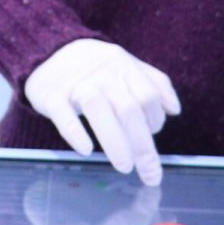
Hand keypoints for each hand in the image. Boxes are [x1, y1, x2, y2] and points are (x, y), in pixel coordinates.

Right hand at [23, 39, 180, 183]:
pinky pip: (64, 115)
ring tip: (125, 167)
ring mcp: (76, 84)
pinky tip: (86, 150)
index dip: (155, 121)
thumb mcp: (125, 65)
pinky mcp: (51, 96)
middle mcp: (102, 74)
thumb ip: (154, 83)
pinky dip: (76, 133)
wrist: (49, 49)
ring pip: (99, 110)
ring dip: (115, 142)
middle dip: (143, 146)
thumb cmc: (95, 66)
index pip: (148, 96)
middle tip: (151, 175)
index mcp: (123, 66)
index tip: (152, 139)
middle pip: (128, 109)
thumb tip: (174, 110)